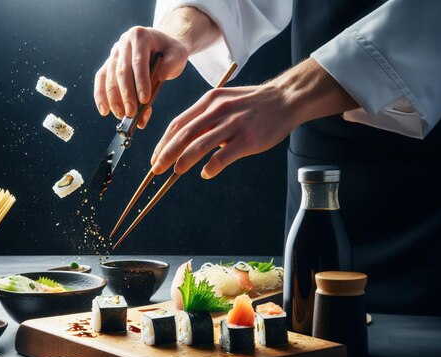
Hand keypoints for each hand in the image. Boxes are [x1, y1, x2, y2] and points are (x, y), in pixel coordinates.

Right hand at [94, 6, 220, 128]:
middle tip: (131, 113)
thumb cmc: (170, 51)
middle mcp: (124, 42)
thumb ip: (168, 70)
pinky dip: (101, 95)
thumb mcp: (177, 55)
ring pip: (109, 76)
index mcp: (140, 35)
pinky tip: (104, 110)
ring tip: (122, 116)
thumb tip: (149, 96)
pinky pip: (101, 79)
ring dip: (114, 99)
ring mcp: (114, 52)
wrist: (161, 43)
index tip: (144, 100)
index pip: (138, 61)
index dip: (141, 82)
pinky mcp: (109, 63)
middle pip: (121, 71)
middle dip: (126, 94)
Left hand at [150, 58, 359, 177]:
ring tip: (174, 172)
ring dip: (183, 161)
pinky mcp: (247, 139)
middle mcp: (218, 110)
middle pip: (184, 135)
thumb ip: (205, 117)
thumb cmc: (252, 103)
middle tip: (156, 169)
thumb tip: (185, 140)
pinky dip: (211, 168)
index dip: (163, 142)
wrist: (285, 99)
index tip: (155, 156)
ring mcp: (233, 124)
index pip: (178, 123)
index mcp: (209, 100)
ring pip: (199, 145)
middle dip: (166, 154)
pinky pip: (223, 157)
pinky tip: (206, 173)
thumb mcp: (225, 101)